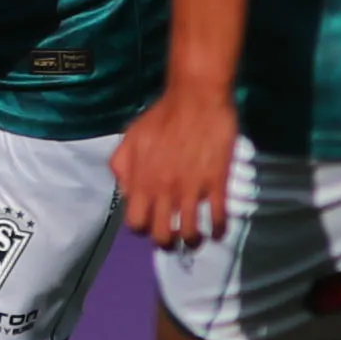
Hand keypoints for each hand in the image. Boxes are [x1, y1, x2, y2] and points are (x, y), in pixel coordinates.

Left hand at [113, 81, 238, 248]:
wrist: (195, 98)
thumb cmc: (161, 116)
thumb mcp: (130, 138)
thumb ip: (122, 165)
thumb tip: (124, 190)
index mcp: (142, 181)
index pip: (135, 222)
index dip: (142, 227)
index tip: (150, 223)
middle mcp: (164, 190)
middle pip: (161, 235)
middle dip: (166, 241)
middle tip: (173, 237)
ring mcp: (191, 189)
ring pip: (190, 233)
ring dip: (193, 240)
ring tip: (196, 238)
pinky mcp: (215, 183)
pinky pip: (218, 217)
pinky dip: (218, 229)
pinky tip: (218, 228)